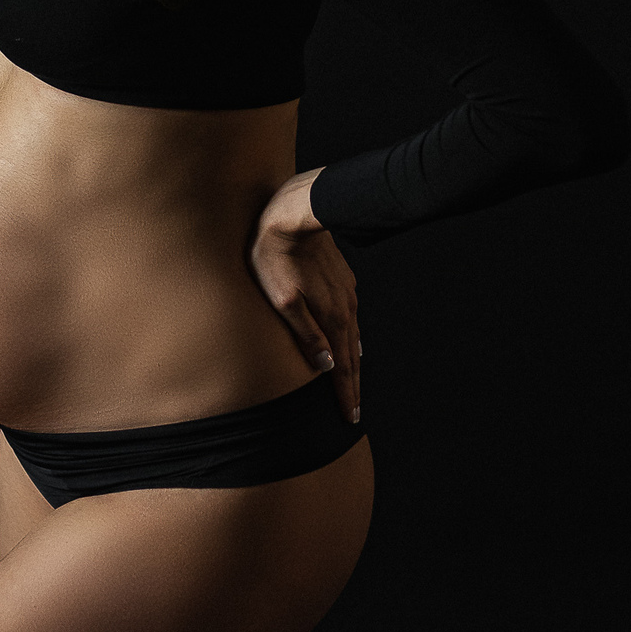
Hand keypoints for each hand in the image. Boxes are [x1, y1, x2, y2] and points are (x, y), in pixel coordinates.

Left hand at [247, 169, 360, 422]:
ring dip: (352, 362)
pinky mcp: (341, 279)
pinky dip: (350, 336)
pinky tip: (347, 339)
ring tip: (351, 381)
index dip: (346, 394)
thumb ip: (305, 333)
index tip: (350, 418)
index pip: (342, 367)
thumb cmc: (277, 256)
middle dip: (352, 385)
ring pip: (352, 336)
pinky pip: (349, 316)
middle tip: (353, 410)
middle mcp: (345, 308)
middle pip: (351, 356)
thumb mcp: (282, 299)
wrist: (295, 213)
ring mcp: (346, 293)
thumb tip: (326, 365)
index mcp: (332, 318)